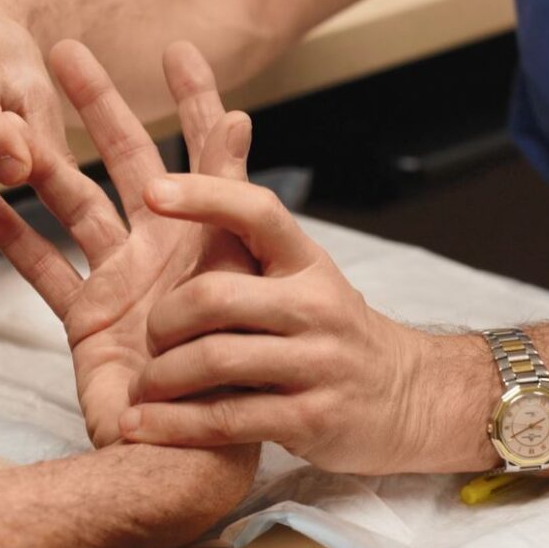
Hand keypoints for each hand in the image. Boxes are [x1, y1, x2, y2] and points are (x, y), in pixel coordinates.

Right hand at [0, 40, 256, 446]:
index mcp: (209, 236)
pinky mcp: (88, 318)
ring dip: (42, 162)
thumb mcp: (243, 274)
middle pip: (128, 160)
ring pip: (74, 204)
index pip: (206, 154)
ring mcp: (122, 280)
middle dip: (100, 104)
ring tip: (6, 119)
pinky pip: (43, 268)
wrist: (194, 453)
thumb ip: (233, 201)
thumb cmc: (234, 373)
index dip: (195, 100)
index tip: (179, 50)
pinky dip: (10, 236)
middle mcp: (164, 248)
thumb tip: (240, 120)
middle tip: (66, 51)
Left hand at [119, 174, 493, 473]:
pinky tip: (139, 424)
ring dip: (161, 377)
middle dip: (163, 320)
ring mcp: (317, 364)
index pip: (256, 212)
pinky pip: (227, 419)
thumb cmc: (331, 328)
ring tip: (140, 386)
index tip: (153, 191)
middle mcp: (316, 305)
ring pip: (214, 360)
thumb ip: (250, 226)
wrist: (409, 399)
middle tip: (147, 337)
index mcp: (306, 261)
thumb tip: (222, 122)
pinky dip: (174, 425)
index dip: (204, 196)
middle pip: (215, 298)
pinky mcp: (311, 419)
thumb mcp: (302, 271)